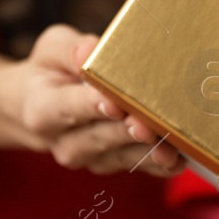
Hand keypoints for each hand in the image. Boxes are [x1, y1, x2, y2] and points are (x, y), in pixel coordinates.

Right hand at [4, 24, 183, 177]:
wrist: (39, 106)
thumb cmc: (50, 71)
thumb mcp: (51, 50)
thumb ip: (69, 50)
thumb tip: (89, 50)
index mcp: (41, 109)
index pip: (67, 109)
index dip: (91, 107)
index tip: (114, 103)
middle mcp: (62, 142)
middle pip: (97, 137)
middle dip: (125, 131)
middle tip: (149, 125)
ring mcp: (87, 158)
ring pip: (119, 156)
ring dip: (146, 153)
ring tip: (170, 147)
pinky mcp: (109, 164)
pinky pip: (135, 167)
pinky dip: (157, 166)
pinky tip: (179, 160)